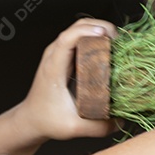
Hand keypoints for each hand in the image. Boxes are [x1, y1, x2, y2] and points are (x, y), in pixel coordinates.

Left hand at [13, 17, 119, 141]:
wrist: (32, 119)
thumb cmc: (48, 121)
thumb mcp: (74, 128)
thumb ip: (99, 127)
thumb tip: (122, 119)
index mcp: (53, 68)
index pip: (67, 39)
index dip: (87, 32)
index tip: (107, 36)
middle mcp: (54, 55)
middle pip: (77, 27)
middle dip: (101, 27)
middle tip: (120, 43)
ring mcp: (58, 53)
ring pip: (80, 28)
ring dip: (100, 30)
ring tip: (118, 45)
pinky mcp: (64, 56)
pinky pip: (81, 37)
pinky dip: (96, 36)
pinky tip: (109, 49)